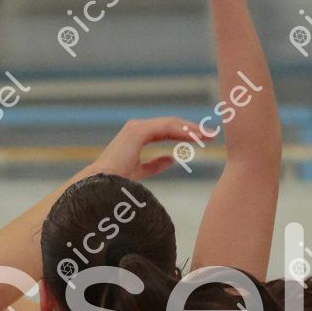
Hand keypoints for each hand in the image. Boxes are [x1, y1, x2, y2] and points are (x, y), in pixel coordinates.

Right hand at [91, 116, 215, 180]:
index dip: (184, 134)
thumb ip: (155, 164)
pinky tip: (196, 137)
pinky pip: (166, 128)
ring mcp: (137, 127)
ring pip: (171, 124)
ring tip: (208, 135)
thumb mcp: (140, 172)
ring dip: (190, 129)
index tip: (202, 139)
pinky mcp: (138, 131)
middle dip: (192, 129)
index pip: (166, 131)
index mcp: (137, 136)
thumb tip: (173, 159)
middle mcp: (136, 128)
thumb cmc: (116, 183)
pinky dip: (182, 132)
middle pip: (171, 125)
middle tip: (211, 134)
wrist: (99, 185)